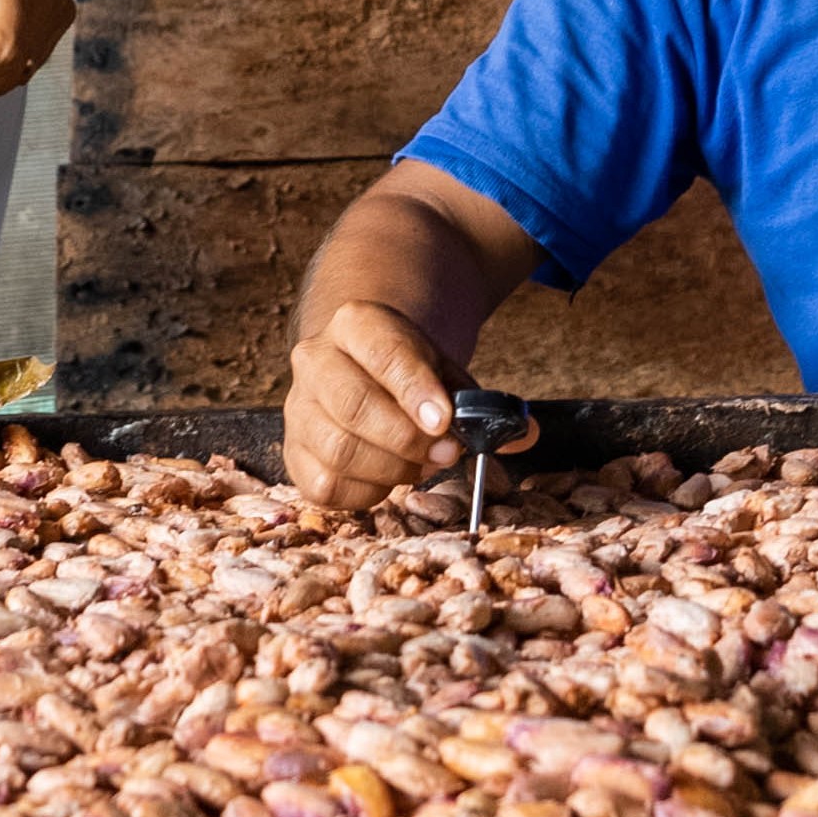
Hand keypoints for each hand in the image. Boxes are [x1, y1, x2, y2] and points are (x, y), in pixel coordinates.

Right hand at [286, 301, 535, 508]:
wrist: (363, 369)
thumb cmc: (410, 375)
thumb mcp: (446, 372)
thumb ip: (482, 402)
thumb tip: (523, 433)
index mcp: (356, 324)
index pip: (383, 353)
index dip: (414, 389)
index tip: (445, 420)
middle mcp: (316, 359)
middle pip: (353, 405)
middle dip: (406, 438)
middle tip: (446, 454)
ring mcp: (299, 407)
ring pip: (338, 449)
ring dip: (391, 468)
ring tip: (421, 465)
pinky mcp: (294, 451)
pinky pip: (325, 485)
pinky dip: (365, 492)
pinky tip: (388, 478)